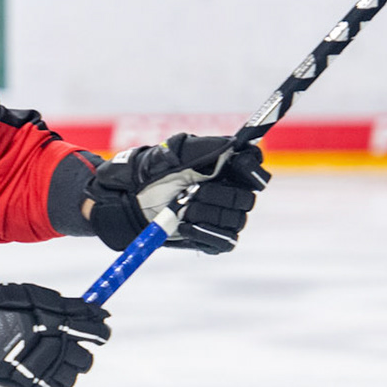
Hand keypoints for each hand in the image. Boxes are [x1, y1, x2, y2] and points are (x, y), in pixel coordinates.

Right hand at [0, 283, 110, 386]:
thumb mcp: (33, 295)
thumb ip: (65, 305)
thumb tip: (95, 309)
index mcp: (60, 323)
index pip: (96, 333)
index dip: (99, 332)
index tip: (98, 332)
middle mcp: (57, 348)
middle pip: (85, 360)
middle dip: (79, 354)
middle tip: (65, 347)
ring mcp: (44, 369)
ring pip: (71, 378)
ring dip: (63, 371)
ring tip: (46, 362)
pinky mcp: (30, 385)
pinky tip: (39, 378)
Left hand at [85, 134, 269, 253]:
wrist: (132, 203)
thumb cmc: (154, 173)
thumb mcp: (177, 152)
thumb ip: (209, 147)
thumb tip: (238, 145)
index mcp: (226, 167)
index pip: (254, 168)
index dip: (249, 169)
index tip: (235, 166)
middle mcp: (231, 191)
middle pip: (246, 198)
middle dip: (218, 195)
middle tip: (192, 192)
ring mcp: (225, 217)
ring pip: (235, 220)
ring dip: (206, 214)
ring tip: (182, 209)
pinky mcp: (216, 239)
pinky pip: (225, 241)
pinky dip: (204, 233)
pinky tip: (185, 226)